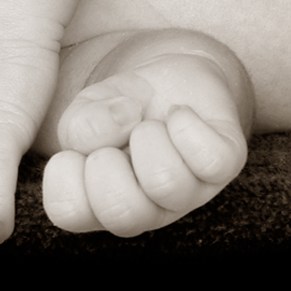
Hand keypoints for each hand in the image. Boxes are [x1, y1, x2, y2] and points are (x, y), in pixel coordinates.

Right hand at [41, 51, 247, 236]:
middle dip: (107, 162)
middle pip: (122, 215)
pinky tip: (178, 115)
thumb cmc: (123, 103)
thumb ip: (80, 125)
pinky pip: (211, 159)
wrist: (174, 75)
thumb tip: (117, 126)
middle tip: (114, 140)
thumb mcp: (87, 106)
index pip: (69, 213)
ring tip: (147, 123)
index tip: (74, 149)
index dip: (64, 175)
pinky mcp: (226, 162)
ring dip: (148, 136)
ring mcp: (190, 191)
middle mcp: (147, 207)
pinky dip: (187, 124)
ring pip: (167, 184)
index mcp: (101, 200)